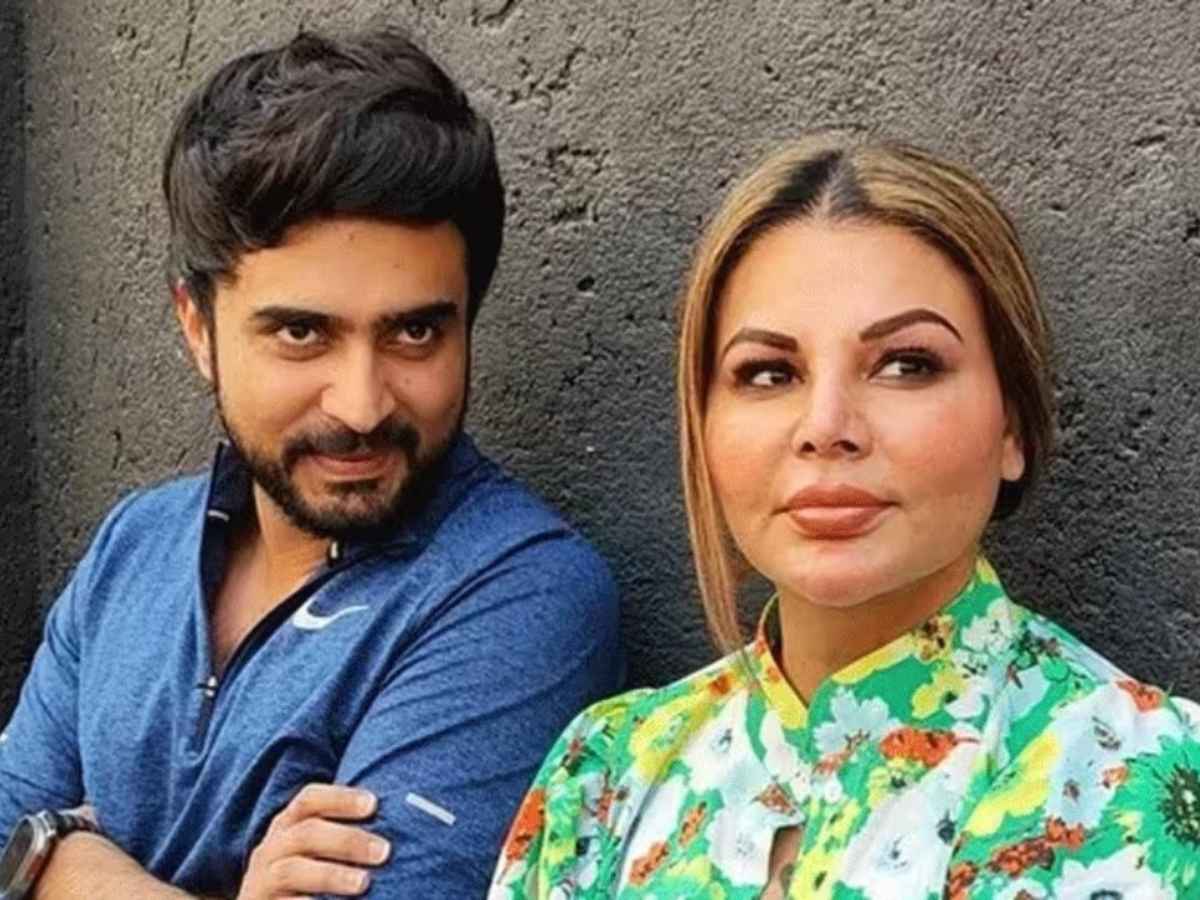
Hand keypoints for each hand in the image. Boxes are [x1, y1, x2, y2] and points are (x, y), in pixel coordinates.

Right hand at [237, 784, 389, 898]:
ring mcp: (263, 880)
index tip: (374, 804)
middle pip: (307, 834)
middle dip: (347, 840)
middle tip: (384, 851)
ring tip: (364, 883)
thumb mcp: (315, 848)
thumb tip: (402, 825)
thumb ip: (346, 834)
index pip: (310, 800)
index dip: (340, 798)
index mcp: (288, 824)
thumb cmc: (307, 873)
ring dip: (331, 875)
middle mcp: (272, 848)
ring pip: (292, 871)